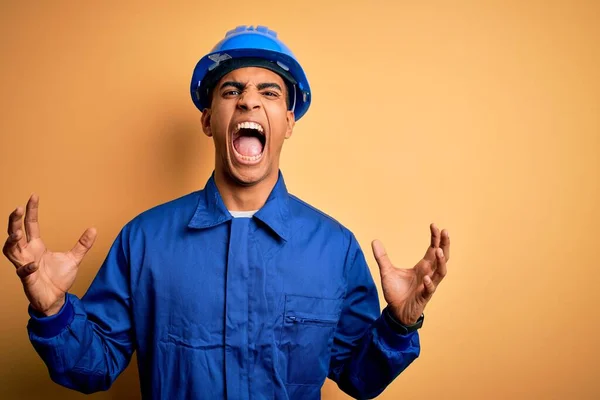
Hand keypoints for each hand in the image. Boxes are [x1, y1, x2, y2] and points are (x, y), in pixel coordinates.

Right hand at [2, 194, 96, 315]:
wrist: (56, 299)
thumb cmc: (59, 279)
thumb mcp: (74, 258)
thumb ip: (82, 244)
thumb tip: (94, 229)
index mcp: (37, 246)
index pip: (31, 224)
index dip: (30, 210)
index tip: (33, 196)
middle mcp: (27, 253)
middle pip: (15, 233)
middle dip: (14, 221)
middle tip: (16, 208)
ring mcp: (24, 265)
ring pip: (10, 250)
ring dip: (12, 241)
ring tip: (16, 232)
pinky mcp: (26, 279)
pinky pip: (22, 271)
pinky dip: (27, 267)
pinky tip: (34, 265)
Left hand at [372, 223, 449, 324]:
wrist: (396, 312)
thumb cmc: (396, 292)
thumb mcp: (387, 271)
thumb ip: (382, 257)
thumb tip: (374, 241)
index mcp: (423, 266)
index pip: (432, 249)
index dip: (435, 238)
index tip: (434, 225)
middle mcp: (429, 274)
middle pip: (442, 257)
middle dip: (444, 244)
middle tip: (445, 231)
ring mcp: (428, 286)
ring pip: (440, 273)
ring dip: (441, 262)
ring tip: (438, 251)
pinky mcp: (423, 297)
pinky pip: (429, 290)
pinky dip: (429, 284)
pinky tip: (427, 278)